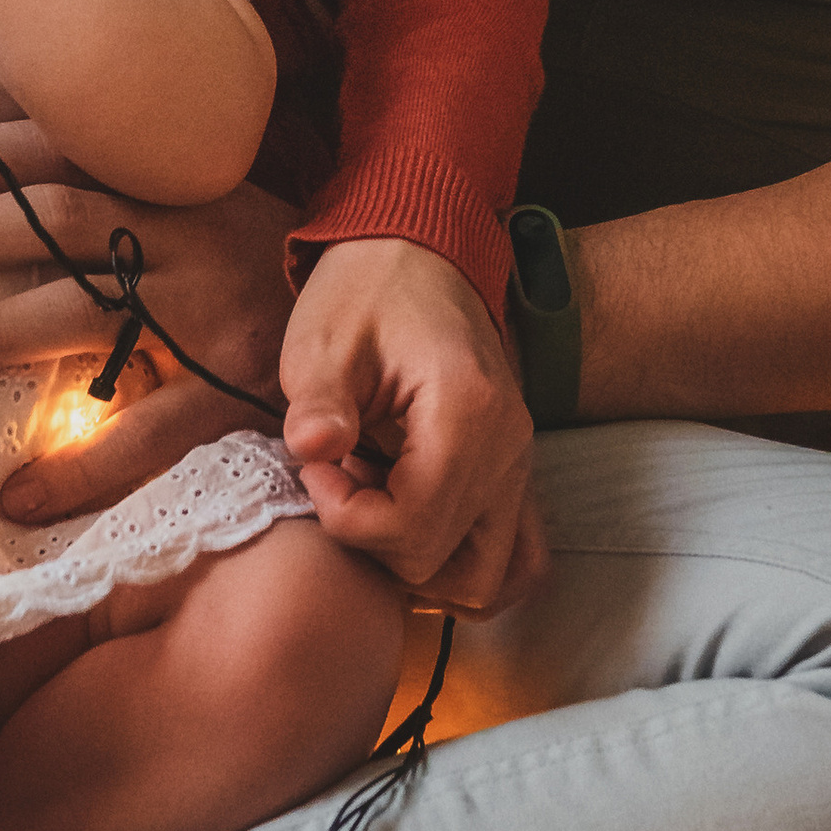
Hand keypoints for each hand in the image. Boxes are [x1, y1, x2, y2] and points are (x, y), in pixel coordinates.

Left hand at [0, 134, 296, 513]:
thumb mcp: (201, 198)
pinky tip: (17, 495)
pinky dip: (81, 468)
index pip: (61, 153)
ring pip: (82, 312)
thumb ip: (120, 186)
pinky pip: (148, 434)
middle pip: (55, 222)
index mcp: (170, 180)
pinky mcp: (233, 393)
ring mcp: (207, 314)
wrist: (381, 319)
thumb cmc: (259, 257)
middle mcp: (183, 235)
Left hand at [280, 236, 544, 612]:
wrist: (417, 255)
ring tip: (371, 494)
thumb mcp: (324, 338)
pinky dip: (453, 558)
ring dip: (412, 557)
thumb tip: (312, 449)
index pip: (413, 527)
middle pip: (440, 562)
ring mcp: (519, 465)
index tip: (315, 468)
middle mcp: (509, 449)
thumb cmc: (366, 291)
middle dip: (371, 538)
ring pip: (481, 575)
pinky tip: (405, 514)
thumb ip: (318, 400)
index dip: (346, 518)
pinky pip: (505, 555)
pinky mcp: (512, 472)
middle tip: (337, 476)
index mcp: (467, 412)